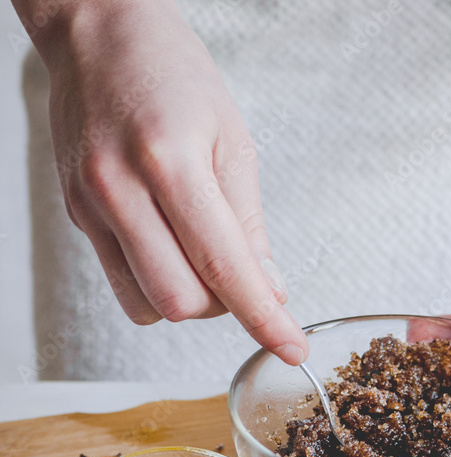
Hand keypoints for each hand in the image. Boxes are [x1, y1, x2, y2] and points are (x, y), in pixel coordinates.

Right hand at [39, 0, 307, 363]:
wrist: (95, 31)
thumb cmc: (170, 74)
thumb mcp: (230, 139)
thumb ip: (249, 224)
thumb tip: (270, 290)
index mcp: (169, 161)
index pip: (225, 267)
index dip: (263, 318)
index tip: (291, 348)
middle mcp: (120, 188)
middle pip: (182, 301)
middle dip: (221, 306)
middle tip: (236, 274)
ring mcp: (92, 207)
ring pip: (150, 305)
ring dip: (189, 301)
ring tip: (200, 257)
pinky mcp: (76, 218)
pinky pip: (122, 287)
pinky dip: (157, 287)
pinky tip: (170, 251)